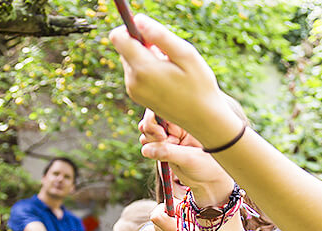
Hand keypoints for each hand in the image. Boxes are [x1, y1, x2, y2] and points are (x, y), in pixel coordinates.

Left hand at [109, 15, 240, 147]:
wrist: (203, 119)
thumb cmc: (200, 86)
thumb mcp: (186, 54)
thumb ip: (160, 35)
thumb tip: (139, 19)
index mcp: (143, 69)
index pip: (118, 37)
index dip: (131, 28)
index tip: (150, 33)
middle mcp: (133, 80)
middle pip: (124, 47)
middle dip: (142, 44)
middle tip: (167, 54)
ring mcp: (133, 91)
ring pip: (130, 60)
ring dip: (146, 57)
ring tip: (170, 68)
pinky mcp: (137, 96)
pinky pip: (135, 73)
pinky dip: (147, 69)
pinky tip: (167, 78)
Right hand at [138, 109, 234, 206]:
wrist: (211, 182)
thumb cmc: (209, 167)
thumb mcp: (189, 158)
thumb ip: (167, 152)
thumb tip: (145, 149)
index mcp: (188, 120)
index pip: (163, 109)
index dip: (154, 118)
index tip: (161, 135)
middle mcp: (178, 126)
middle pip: (152, 118)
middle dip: (150, 129)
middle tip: (161, 141)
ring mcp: (170, 136)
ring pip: (148, 131)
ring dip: (148, 139)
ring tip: (161, 150)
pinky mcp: (165, 147)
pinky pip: (149, 143)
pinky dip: (148, 148)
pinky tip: (157, 155)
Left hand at [149, 203, 203, 230]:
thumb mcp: (200, 221)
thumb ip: (185, 210)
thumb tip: (173, 201)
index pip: (157, 216)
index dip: (164, 207)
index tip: (175, 207)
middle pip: (156, 219)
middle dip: (166, 212)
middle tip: (180, 214)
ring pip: (156, 225)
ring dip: (166, 220)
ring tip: (181, 225)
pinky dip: (166, 228)